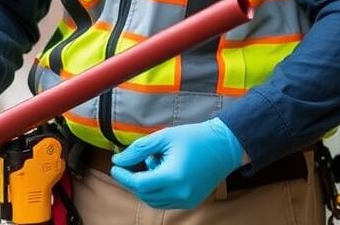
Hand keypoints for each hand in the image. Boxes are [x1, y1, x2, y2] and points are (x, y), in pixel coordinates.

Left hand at [110, 118, 244, 210]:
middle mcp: (180, 194)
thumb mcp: (163, 137)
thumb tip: (118, 161)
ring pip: (153, 201)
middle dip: (132, 180)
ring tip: (151, 163)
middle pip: (144, 194)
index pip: (139, 184)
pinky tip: (161, 171)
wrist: (224, 146)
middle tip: (129, 163)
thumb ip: (138, 149)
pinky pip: (165, 202)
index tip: (115, 167)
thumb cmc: (194, 138)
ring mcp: (187, 200)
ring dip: (144, 186)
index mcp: (173, 177)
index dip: (124, 176)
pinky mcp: (191, 202)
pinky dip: (156, 191)